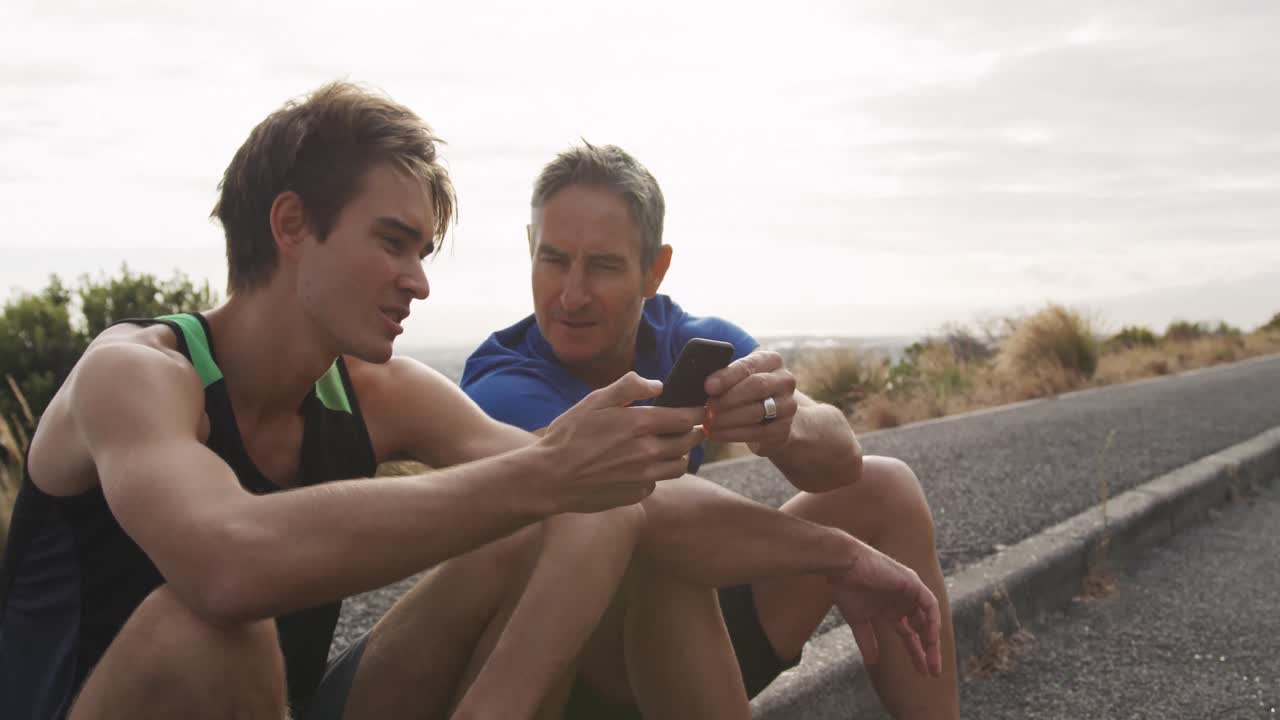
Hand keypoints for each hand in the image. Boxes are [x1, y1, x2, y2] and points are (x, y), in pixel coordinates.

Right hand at [539, 372, 705, 513]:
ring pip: (679, 466)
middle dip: (694, 432)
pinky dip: (656, 474)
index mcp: (640, 424)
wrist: (550, 478)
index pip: (686, 417)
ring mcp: (643, 476)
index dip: (697, 412)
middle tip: (691, 427)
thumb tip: (658, 385)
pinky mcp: (636, 494)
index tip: (699, 409)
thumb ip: (628, 387)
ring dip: (680, 454)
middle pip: (689, 442)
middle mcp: (648, 452)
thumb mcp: (594, 402)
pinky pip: (657, 482)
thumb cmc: (569, 436)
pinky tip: (643, 466)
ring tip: (671, 447)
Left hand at [703, 350, 796, 454]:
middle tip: (708, 407)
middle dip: (728, 398)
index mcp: (771, 361)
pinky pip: (757, 433)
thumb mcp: (738, 378)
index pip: (749, 365)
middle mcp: (784, 381)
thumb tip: (704, 386)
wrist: (772, 417)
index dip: (727, 376)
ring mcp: (788, 406)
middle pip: (756, 386)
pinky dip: (732, 434)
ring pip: (756, 411)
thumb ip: (724, 377)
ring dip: (728, 419)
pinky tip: (716, 434)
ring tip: (708, 422)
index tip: (708, 387)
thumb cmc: (746, 391)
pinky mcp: (784, 429)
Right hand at [826, 539, 942, 677]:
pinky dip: (932, 621)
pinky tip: (931, 638)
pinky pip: (929, 604)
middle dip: (928, 651)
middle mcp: (903, 601)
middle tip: (932, 673)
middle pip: (921, 630)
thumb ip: (867, 640)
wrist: (844, 566)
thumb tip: (872, 662)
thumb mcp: (858, 620)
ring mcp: (909, 591)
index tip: (922, 672)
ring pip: (928, 619)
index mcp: (891, 609)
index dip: (915, 653)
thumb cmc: (846, 587)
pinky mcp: (912, 582)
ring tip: (933, 661)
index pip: (909, 634)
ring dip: (932, 640)